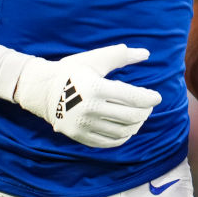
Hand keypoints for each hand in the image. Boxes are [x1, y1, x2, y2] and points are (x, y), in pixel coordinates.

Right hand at [14, 44, 161, 147]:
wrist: (41, 89)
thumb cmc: (72, 70)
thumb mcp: (95, 59)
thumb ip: (121, 56)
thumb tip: (146, 53)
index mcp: (95, 88)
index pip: (132, 98)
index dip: (149, 98)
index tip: (156, 97)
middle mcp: (90, 109)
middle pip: (130, 117)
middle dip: (145, 112)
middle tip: (148, 106)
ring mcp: (83, 125)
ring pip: (122, 132)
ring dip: (136, 125)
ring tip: (138, 116)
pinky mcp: (79, 136)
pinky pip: (108, 142)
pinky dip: (122, 138)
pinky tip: (126, 129)